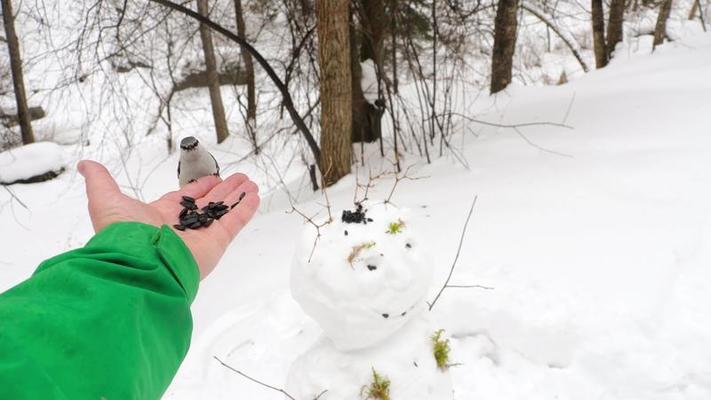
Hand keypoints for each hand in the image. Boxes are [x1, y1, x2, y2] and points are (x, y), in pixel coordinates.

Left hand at [78, 160, 259, 278]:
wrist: (139, 264)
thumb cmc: (123, 235)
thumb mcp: (106, 200)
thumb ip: (101, 180)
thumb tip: (85, 164)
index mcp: (160, 218)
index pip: (185, 200)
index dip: (199, 189)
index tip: (213, 179)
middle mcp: (182, 227)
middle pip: (208, 205)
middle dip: (224, 191)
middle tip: (240, 178)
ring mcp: (201, 236)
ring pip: (223, 212)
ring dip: (237, 198)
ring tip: (251, 184)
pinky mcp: (216, 243)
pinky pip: (234, 223)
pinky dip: (245, 210)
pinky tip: (254, 196)